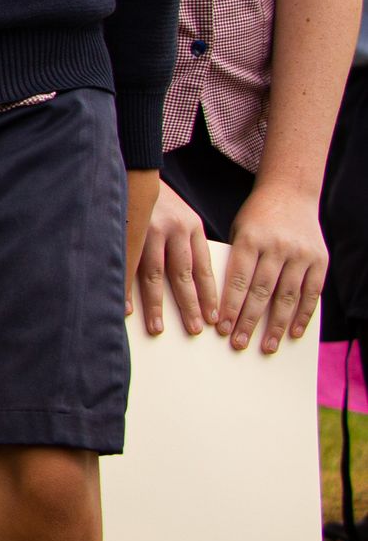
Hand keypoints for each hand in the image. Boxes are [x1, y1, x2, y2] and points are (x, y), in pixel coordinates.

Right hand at [128, 180, 216, 336]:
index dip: (208, 295)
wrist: (132, 162)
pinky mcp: (124, 228)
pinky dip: (126, 288)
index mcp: (191, 226)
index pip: (203, 268)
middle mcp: (172, 229)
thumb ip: (186, 241)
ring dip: (157, 304)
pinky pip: (126, 264)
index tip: (213, 318)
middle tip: (194, 329)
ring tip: (158, 327)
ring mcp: (147, 229)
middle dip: (189, 305)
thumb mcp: (181, 213)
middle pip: (182, 275)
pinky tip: (126, 306)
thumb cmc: (155, 194)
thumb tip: (191, 277)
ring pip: (154, 274)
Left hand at [220, 182, 328, 353]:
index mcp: (249, 238)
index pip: (238, 278)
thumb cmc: (255, 218)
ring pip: (287, 296)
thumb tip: (223, 302)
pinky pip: (312, 293)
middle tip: (238, 344)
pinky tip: (293, 333)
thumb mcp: (237, 231)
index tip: (220, 327)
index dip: (229, 305)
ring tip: (266, 347)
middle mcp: (277, 247)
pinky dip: (303, 315)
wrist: (291, 193)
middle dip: (249, 320)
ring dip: (276, 324)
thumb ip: (235, 261)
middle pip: (261, 291)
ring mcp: (301, 254)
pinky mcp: (320, 260)